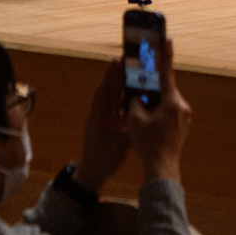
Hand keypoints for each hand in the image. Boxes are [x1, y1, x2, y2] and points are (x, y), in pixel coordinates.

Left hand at [77, 59, 133, 192]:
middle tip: (127, 60)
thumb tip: (143, 118)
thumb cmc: (103, 160)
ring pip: (112, 98)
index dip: (110, 76)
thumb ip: (130, 132)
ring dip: (121, 86)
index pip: (104, 93)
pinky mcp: (108, 125)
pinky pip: (116, 108)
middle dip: (116, 76)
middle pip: (108, 91)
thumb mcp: (119, 147)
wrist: (92, 174)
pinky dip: (124, 100)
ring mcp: (103, 120)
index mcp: (98, 118)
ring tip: (133, 72)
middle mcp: (99, 115)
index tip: (117, 60)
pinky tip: (134, 94)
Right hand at [124, 40, 191, 186]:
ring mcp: (184, 115)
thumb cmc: (148, 144)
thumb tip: (137, 92)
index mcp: (171, 102)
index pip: (166, 73)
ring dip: (154, 103)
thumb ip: (135, 100)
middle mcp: (182, 106)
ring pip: (166, 101)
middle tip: (141, 89)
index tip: (167, 39)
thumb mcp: (135, 119)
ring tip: (143, 117)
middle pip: (164, 89)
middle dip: (151, 89)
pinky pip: (169, 111)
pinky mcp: (183, 124)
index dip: (165, 55)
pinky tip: (150, 124)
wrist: (162, 168)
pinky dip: (158, 112)